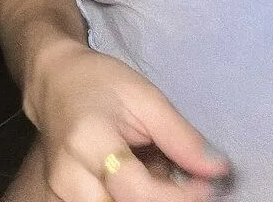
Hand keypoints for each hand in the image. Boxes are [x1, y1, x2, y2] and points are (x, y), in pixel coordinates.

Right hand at [27, 43, 231, 201]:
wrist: (54, 83)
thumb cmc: (102, 83)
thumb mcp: (146, 97)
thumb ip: (180, 137)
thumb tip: (218, 170)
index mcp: (89, 142)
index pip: (138, 191)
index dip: (178, 196)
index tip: (209, 186)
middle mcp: (69, 177)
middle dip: (164, 199)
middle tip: (180, 175)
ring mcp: (60, 194)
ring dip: (145, 199)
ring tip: (152, 169)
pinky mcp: (61, 201)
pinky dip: (128, 198)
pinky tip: (135, 178)